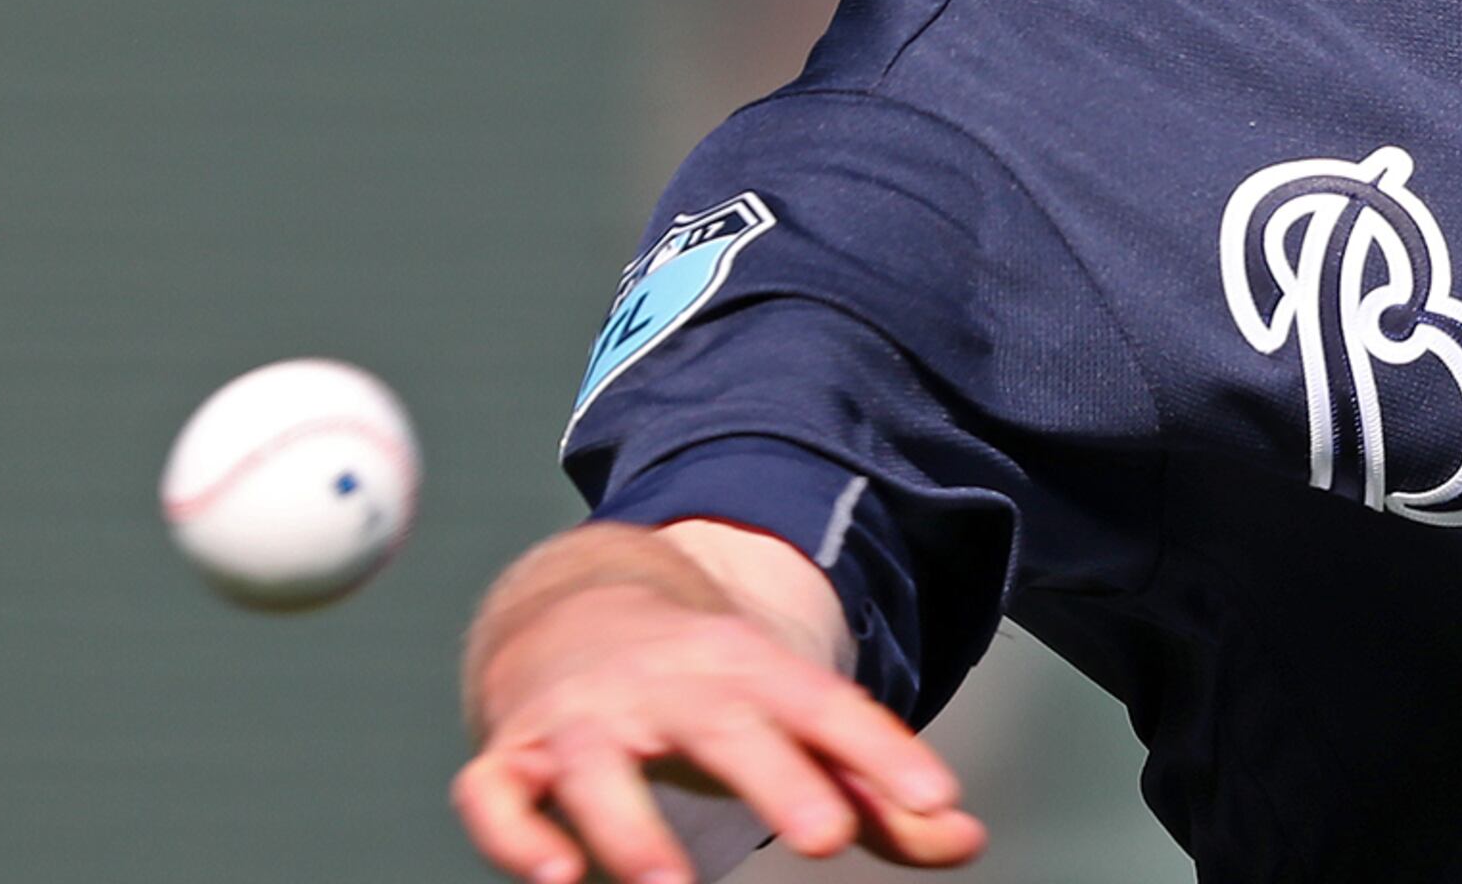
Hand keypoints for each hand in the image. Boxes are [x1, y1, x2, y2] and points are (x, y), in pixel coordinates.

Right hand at [453, 523, 986, 883]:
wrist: (574, 605)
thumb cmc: (701, 688)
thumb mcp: (788, 714)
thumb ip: (872, 785)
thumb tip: (964, 838)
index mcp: (748, 673)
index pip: (825, 705)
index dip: (882, 752)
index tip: (936, 800)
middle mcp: (667, 687)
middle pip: (723, 726)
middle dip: (776, 778)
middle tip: (826, 834)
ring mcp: (583, 719)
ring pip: (599, 767)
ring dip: (631, 829)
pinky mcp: (513, 755)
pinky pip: (497, 791)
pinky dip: (516, 833)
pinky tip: (555, 876)